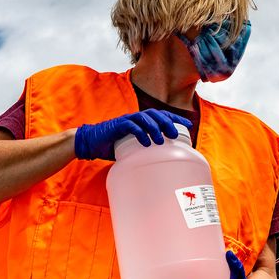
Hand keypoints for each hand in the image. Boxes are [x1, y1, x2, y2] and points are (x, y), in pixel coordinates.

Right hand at [73, 109, 192, 160]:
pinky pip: (131, 126)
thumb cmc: (111, 146)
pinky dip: (140, 133)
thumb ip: (143, 152)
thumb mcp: (131, 149)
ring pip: (145, 117)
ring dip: (155, 127)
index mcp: (141, 121)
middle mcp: (135, 118)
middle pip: (156, 114)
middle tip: (175, 134)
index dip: (175, 118)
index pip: (161, 115)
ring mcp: (126, 120)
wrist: (90, 143)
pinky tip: (146, 143)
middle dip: (168, 122)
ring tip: (161, 140)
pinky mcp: (117, 125)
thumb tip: (160, 164)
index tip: (188, 124)